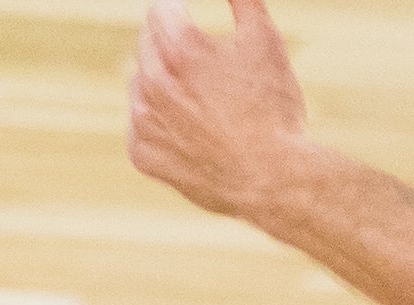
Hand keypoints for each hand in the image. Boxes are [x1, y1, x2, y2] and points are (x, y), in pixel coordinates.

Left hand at [121, 0, 309, 216]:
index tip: (185, 10)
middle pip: (147, 43)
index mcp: (179, 50)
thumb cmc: (273, 106)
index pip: (160, 9)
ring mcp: (142, 122)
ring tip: (203, 94)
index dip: (175, 7)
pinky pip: (140, 122)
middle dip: (170, 41)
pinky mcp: (141, 154)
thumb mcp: (264, 39)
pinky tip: (192, 126)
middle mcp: (152, 84)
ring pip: (141, 82)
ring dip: (163, 78)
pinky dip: (159, 118)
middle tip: (201, 55)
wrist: (270, 178)